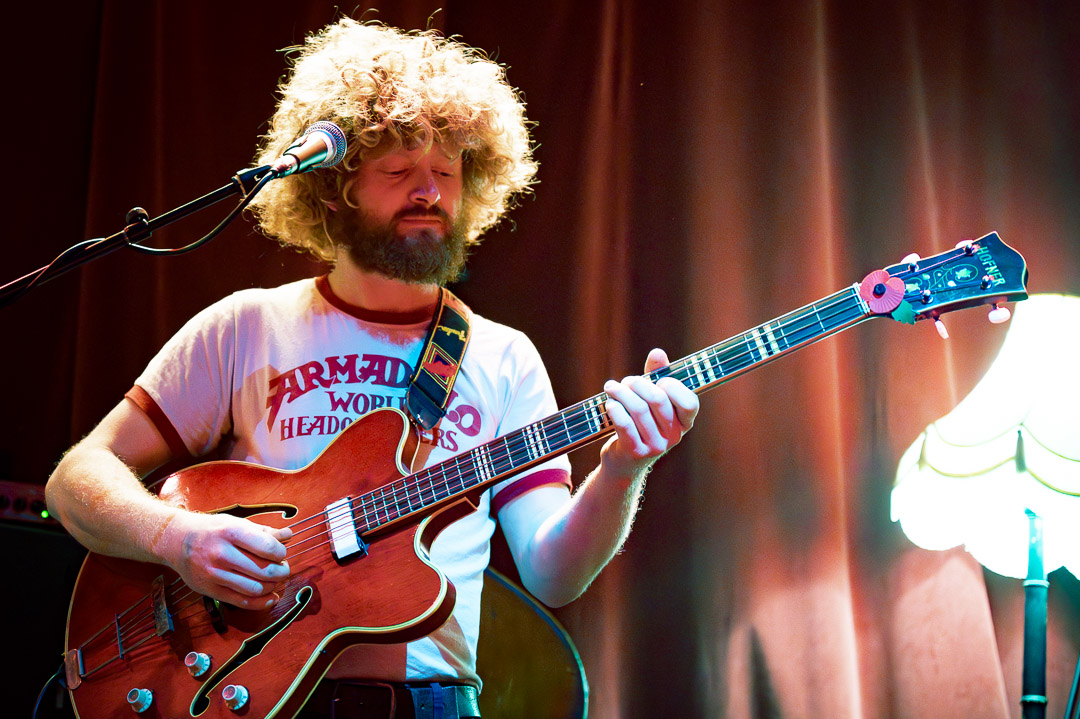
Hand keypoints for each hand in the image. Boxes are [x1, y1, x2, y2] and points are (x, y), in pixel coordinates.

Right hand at [155, 510, 292, 608]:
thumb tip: (288, 534)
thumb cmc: (213, 530)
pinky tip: (271, 598)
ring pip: (255, 589)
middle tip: (283, 569)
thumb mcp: (237, 523)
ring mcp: (214, 574)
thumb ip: (264, 531)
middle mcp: (222, 554)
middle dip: (281, 572)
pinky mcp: (210, 590)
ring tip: (274, 581)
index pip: (268, 548)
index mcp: (231, 532)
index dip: (281, 553)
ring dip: (272, 587)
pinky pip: (241, 602)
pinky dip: (261, 603)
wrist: (177, 542)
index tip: (281, 554)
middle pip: (264, 571)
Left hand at [601, 348, 698, 477]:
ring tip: (611, 387)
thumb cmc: (640, 423)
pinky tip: (609, 403)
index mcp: (684, 422)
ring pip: (638, 409)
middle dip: (638, 383)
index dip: (673, 386)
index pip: (689, 402)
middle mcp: (674, 436)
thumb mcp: (650, 400)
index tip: (657, 380)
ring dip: (621, 393)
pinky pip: (625, 424)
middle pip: (658, 399)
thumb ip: (656, 375)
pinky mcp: (636, 452)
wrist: (624, 462)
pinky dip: (615, 409)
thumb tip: (658, 353)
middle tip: (625, 382)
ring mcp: (656, 446)